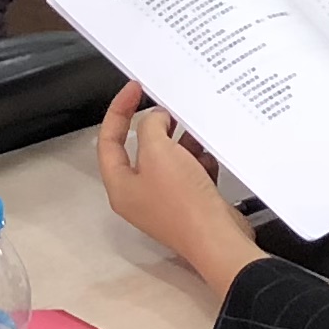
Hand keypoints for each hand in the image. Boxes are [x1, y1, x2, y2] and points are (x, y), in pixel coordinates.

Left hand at [96, 84, 264, 301]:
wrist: (219, 239)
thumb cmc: (182, 199)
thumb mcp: (157, 151)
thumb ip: (150, 127)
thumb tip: (155, 119)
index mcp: (121, 186)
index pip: (109, 140)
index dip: (119, 111)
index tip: (135, 88)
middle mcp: (140, 195)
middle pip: (141, 150)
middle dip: (156, 126)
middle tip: (169, 105)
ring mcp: (166, 201)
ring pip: (169, 160)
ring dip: (181, 141)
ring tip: (194, 124)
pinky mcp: (192, 204)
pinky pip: (191, 173)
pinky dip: (199, 160)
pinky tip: (209, 152)